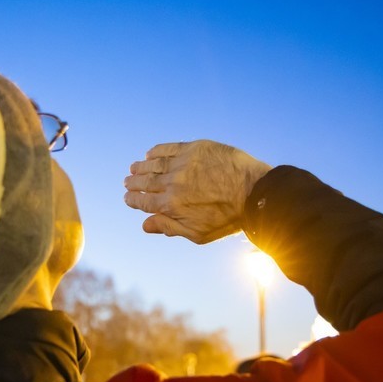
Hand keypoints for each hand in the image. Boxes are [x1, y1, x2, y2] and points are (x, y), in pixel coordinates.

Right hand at [124, 140, 270, 243]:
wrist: (255, 193)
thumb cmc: (228, 218)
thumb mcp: (197, 233)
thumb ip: (169, 228)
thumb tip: (145, 225)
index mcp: (170, 205)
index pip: (144, 201)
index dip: (133, 199)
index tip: (127, 197)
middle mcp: (172, 183)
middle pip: (145, 182)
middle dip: (134, 182)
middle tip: (127, 181)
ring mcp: (183, 163)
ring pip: (154, 164)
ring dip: (141, 166)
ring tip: (134, 167)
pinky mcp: (195, 148)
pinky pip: (169, 148)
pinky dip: (157, 151)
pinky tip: (150, 153)